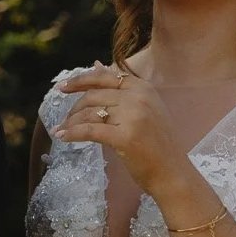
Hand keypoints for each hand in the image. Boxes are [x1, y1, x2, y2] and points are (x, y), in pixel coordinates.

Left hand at [52, 61, 184, 196]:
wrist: (173, 173)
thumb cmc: (158, 144)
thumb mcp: (144, 108)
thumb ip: (120, 87)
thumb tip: (96, 63)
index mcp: (143, 87)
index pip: (104, 77)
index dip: (80, 80)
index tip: (62, 87)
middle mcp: (138, 97)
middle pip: (94, 95)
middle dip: (74, 107)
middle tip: (64, 118)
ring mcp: (132, 116)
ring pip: (90, 112)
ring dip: (71, 122)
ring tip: (62, 130)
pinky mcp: (125, 136)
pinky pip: (90, 130)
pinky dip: (73, 133)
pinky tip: (63, 137)